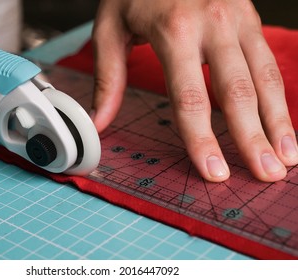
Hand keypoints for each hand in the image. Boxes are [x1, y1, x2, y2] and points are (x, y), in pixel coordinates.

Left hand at [91, 0, 297, 181]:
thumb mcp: (110, 27)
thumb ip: (109, 77)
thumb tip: (98, 122)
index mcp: (174, 30)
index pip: (189, 98)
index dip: (202, 139)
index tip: (213, 171)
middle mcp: (213, 24)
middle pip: (236, 92)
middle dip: (251, 138)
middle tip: (264, 175)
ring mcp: (238, 19)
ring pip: (264, 78)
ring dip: (277, 121)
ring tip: (284, 158)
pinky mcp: (250, 17)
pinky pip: (269, 63)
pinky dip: (279, 96)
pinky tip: (283, 122)